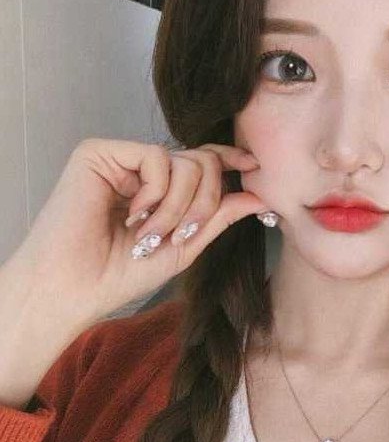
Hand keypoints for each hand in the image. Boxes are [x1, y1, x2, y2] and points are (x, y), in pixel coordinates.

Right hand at [5, 138, 265, 343]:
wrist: (76, 289)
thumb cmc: (122, 274)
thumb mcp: (185, 245)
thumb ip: (219, 217)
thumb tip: (259, 196)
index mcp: (160, 188)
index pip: (202, 162)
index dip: (229, 159)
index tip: (253, 165)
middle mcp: (141, 169)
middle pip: (203, 162)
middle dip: (205, 202)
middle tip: (184, 234)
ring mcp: (121, 159)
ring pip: (185, 161)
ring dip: (179, 207)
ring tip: (150, 235)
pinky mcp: (99, 152)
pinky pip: (156, 158)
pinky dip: (157, 192)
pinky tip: (134, 215)